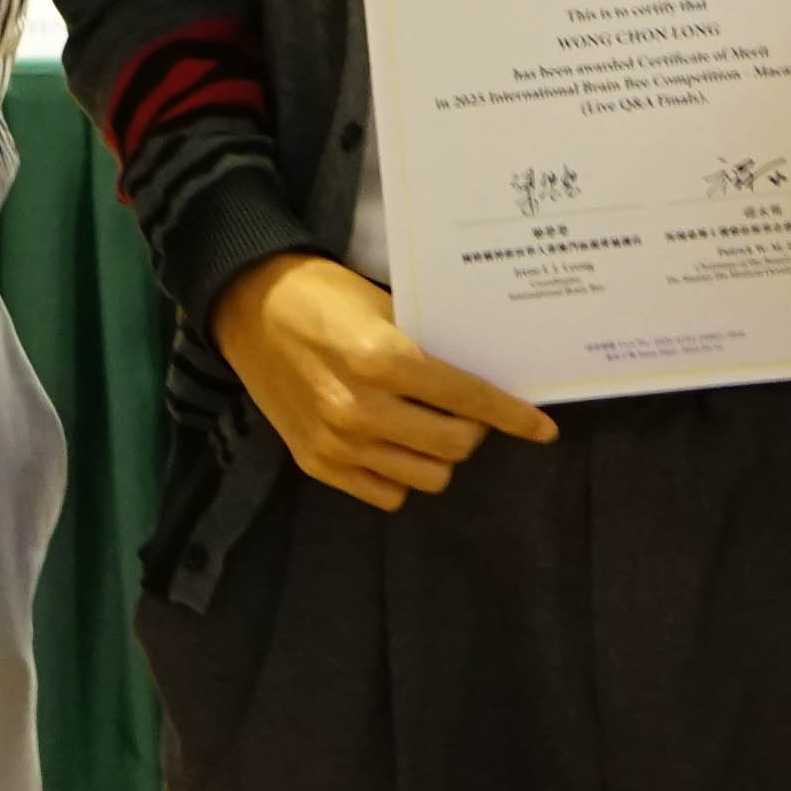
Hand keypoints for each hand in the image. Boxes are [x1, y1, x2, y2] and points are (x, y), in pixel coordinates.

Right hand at [209, 250, 557, 512]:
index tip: (543, 428)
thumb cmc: (322, 296)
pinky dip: (401, 472)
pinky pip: (387, 494)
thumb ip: (429, 346)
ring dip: (438, 453)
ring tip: (426, 424)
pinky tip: (393, 442)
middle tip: (464, 408)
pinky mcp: (317, 464)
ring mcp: (338, 444)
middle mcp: (361, 410)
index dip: (513, 415)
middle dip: (474, 429)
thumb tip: (484, 373)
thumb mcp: (383, 305)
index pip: (469, 400)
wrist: (247, 308)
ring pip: (427, 476)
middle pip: (456, 447)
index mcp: (383, 361)